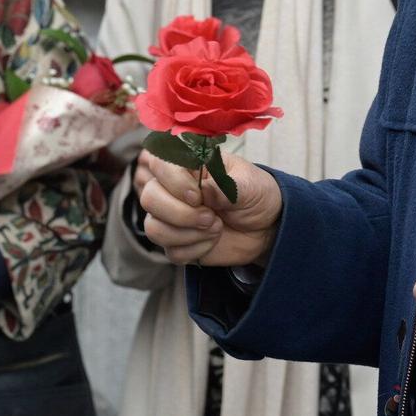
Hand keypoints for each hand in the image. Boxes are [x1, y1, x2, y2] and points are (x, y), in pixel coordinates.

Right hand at [137, 149, 281, 267]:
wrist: (266, 227)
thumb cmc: (256, 195)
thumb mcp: (250, 185)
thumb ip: (228, 186)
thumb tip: (204, 189)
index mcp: (189, 165)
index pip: (159, 163)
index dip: (173, 181)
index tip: (198, 196)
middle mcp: (173, 189)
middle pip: (149, 198)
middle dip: (181, 214)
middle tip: (211, 218)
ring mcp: (172, 217)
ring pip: (153, 228)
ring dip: (188, 234)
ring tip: (216, 228)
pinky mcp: (177, 242)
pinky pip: (170, 252)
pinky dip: (195, 250)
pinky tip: (212, 242)